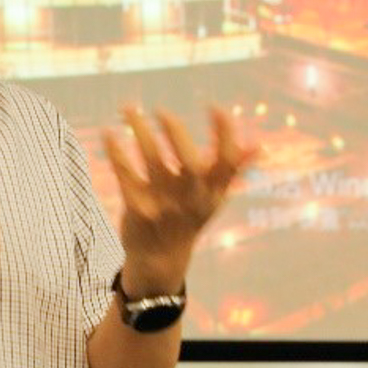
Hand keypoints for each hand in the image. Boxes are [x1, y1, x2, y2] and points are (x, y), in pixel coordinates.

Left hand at [102, 106, 258, 293]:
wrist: (160, 260)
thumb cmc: (190, 220)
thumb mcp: (215, 199)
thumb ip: (233, 171)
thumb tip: (258, 146)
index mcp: (212, 192)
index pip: (227, 162)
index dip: (225, 134)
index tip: (215, 107)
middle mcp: (190, 198)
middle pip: (189, 164)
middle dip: (176, 134)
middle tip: (162, 111)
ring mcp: (163, 204)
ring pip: (152, 162)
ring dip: (141, 131)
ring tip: (128, 108)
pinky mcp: (137, 208)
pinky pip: (126, 175)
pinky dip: (116, 152)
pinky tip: (108, 132)